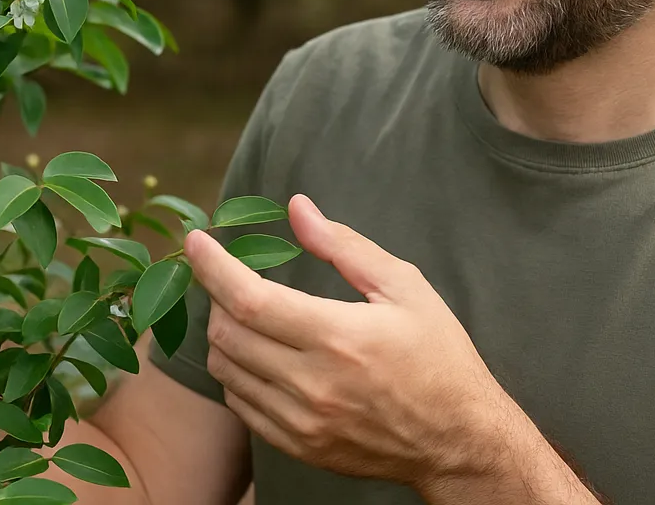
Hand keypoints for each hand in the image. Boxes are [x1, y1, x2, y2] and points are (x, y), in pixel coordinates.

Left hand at [186, 194, 571, 496]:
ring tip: (244, 311)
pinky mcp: (300, 446)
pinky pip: (241, 405)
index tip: (195, 241)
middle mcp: (312, 384)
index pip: (248, 299)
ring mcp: (302, 422)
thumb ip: (344, 246)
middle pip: (227, 333)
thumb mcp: (404, 286)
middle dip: (215, 294)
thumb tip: (296, 208)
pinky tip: (258, 352)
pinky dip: (236, 372)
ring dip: (222, 332)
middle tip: (229, 273)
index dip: (212, 266)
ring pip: (226, 370)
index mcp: (338, 337)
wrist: (459, 441)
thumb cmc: (439, 356)